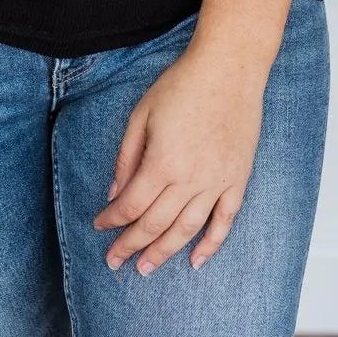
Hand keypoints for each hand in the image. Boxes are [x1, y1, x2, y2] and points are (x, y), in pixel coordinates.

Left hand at [91, 48, 264, 273]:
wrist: (230, 68)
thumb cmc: (183, 85)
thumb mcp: (142, 114)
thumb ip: (127, 157)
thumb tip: (113, 193)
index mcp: (163, 162)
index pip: (131, 205)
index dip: (112, 220)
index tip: (99, 226)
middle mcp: (190, 179)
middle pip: (155, 224)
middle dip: (130, 245)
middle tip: (114, 261)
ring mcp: (217, 182)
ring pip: (186, 230)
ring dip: (164, 252)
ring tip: (145, 268)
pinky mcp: (238, 179)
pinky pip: (225, 221)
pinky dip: (211, 245)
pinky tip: (195, 261)